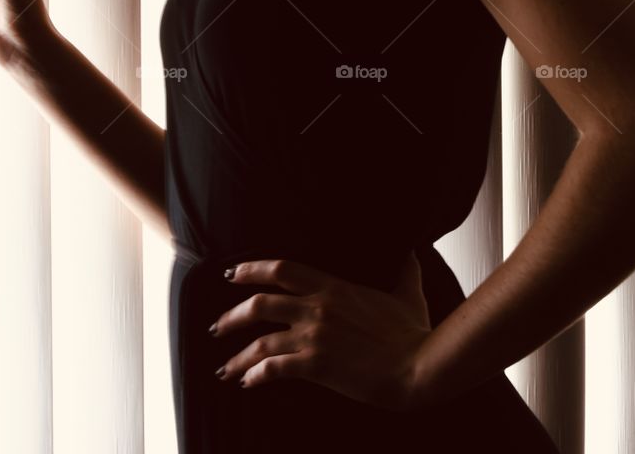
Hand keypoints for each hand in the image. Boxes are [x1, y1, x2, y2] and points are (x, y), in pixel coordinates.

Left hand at [209, 251, 434, 411]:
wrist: (417, 366)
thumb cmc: (413, 331)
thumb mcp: (407, 292)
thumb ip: (404, 270)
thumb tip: (411, 251)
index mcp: (333, 287)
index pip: (282, 269)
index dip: (252, 269)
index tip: (231, 273)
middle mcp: (317, 308)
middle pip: (260, 304)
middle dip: (232, 315)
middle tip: (216, 326)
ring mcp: (315, 337)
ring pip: (261, 342)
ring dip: (238, 356)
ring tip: (225, 368)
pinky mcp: (317, 367)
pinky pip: (275, 370)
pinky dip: (256, 376)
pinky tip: (247, 383)